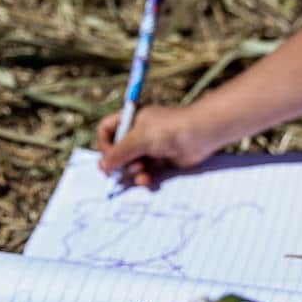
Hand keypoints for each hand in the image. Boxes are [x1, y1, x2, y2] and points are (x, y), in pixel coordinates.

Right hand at [96, 105, 220, 187]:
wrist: (199, 135)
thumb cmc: (168, 130)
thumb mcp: (138, 139)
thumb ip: (118, 153)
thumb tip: (103, 166)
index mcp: (131, 120)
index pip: (106, 130)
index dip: (104, 144)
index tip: (109, 156)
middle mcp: (138, 134)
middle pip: (117, 152)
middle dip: (121, 163)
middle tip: (126, 168)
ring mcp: (149, 148)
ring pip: (130, 166)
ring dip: (133, 172)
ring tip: (142, 171)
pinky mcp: (160, 162)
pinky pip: (145, 174)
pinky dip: (144, 179)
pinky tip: (147, 181)